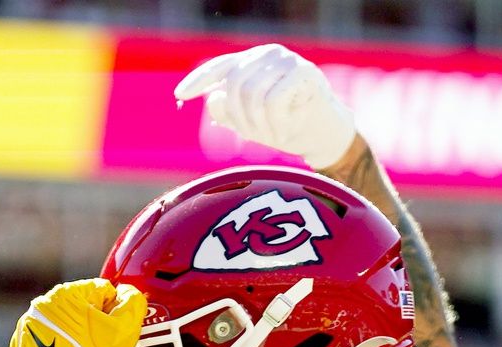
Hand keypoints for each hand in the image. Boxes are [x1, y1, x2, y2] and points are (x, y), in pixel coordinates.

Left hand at [11, 280, 146, 346]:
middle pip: (80, 305)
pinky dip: (58, 345)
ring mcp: (28, 324)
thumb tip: (129, 293)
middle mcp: (41, 304)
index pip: (101, 290)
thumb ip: (133, 302)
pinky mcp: (21, 344)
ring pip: (63, 321)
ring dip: (75, 333)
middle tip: (99, 345)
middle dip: (93, 321)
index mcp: (66, 293)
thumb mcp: (125, 330)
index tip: (113, 330)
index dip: (113, 310)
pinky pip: (47, 338)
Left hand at [174, 44, 355, 169]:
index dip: (198, 80)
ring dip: (260, 124)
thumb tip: (213, 98)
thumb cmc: (283, 124)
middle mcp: (266, 55)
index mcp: (250, 63)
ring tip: (274, 134)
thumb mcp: (248, 122)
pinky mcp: (303, 71)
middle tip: (254, 137)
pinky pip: (273, 101)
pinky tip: (286, 129)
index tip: (179, 96)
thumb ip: (227, 111)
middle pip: (234, 85)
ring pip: (252, 94)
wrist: (321, 133)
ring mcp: (286, 60)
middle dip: (239, 118)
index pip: (219, 67)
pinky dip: (276, 123)